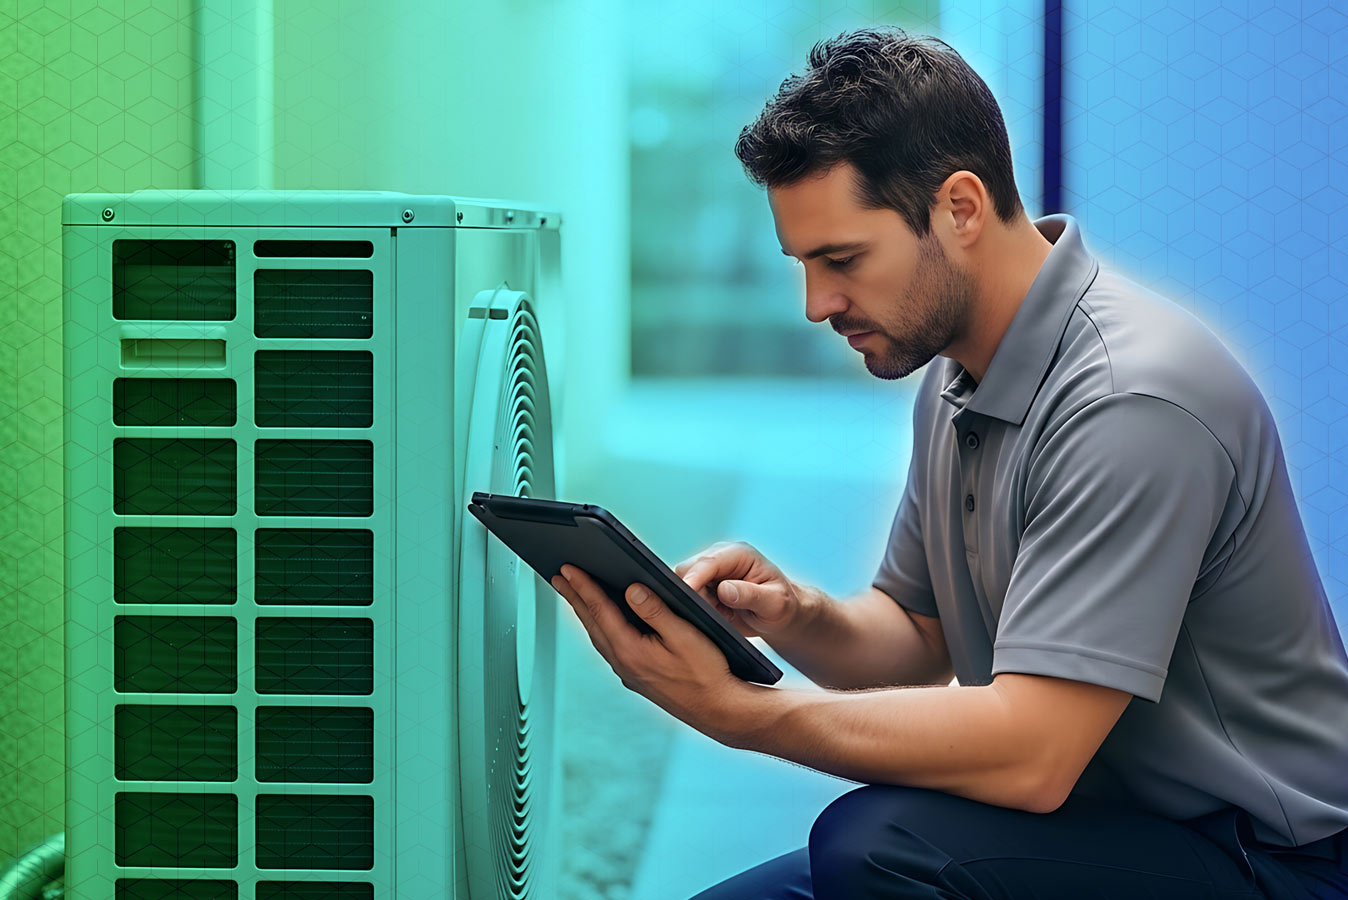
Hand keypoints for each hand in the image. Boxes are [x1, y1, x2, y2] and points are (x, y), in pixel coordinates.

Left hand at [550, 563, 757, 743]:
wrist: (719, 711)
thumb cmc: (708, 674)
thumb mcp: (684, 635)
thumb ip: (656, 611)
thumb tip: (631, 589)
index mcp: (631, 651)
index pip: (600, 611)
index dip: (583, 586)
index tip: (567, 569)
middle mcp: (624, 664)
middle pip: (592, 624)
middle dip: (575, 597)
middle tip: (559, 577)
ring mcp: (629, 674)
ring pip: (599, 637)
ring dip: (585, 614)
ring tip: (575, 595)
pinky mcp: (637, 678)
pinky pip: (610, 647)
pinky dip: (601, 629)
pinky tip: (604, 623)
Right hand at [675, 541, 808, 639]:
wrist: (780, 615)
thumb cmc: (782, 606)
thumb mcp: (775, 603)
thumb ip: (751, 595)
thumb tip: (724, 589)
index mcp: (738, 554)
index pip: (708, 562)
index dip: (694, 577)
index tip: (686, 593)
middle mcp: (720, 558)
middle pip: (687, 571)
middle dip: (695, 594)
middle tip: (722, 613)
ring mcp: (710, 571)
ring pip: (684, 585)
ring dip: (699, 603)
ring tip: (726, 613)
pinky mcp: (704, 585)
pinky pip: (688, 597)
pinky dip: (699, 609)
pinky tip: (720, 614)